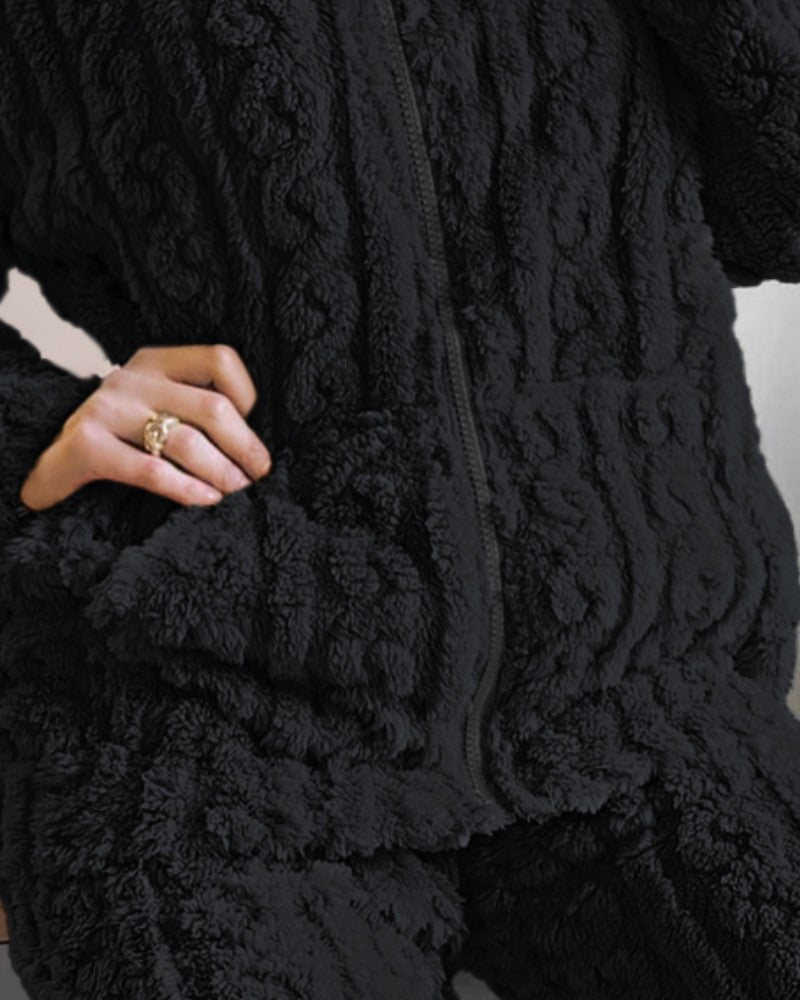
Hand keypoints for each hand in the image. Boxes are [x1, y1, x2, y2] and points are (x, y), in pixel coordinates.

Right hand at [19, 344, 272, 511]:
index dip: (247, 397)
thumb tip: (255, 447)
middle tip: (259, 476)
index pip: (219, 361)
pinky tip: (206, 500)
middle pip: (212, 407)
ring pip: (186, 440)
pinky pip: (151, 471)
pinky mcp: (87, 445)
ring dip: (222, 472)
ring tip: (237, 492)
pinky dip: (187, 489)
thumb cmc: (122, 441)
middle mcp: (132, 378)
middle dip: (244, 447)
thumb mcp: (159, 409)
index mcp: (156, 362)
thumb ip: (196, 410)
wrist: (53, 464)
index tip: (252, 435)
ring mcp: (107, 409)